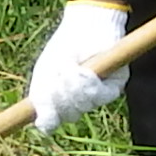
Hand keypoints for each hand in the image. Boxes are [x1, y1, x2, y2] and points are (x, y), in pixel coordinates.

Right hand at [25, 0, 130, 133]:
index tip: (41, 106)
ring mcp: (97, 95)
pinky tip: (85, 70)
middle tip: (58, 73)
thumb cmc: (63, 48)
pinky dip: (88, 82)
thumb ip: (42, 100)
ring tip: (71, 67)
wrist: (86, 26)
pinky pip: (98, 96)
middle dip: (59, 94)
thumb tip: (44, 129)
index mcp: (60, 101)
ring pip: (82, 106)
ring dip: (73, 85)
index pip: (51, 121)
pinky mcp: (113, 87)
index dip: (47, 116)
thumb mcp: (45, 73)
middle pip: (68, 115)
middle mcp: (80, 102)